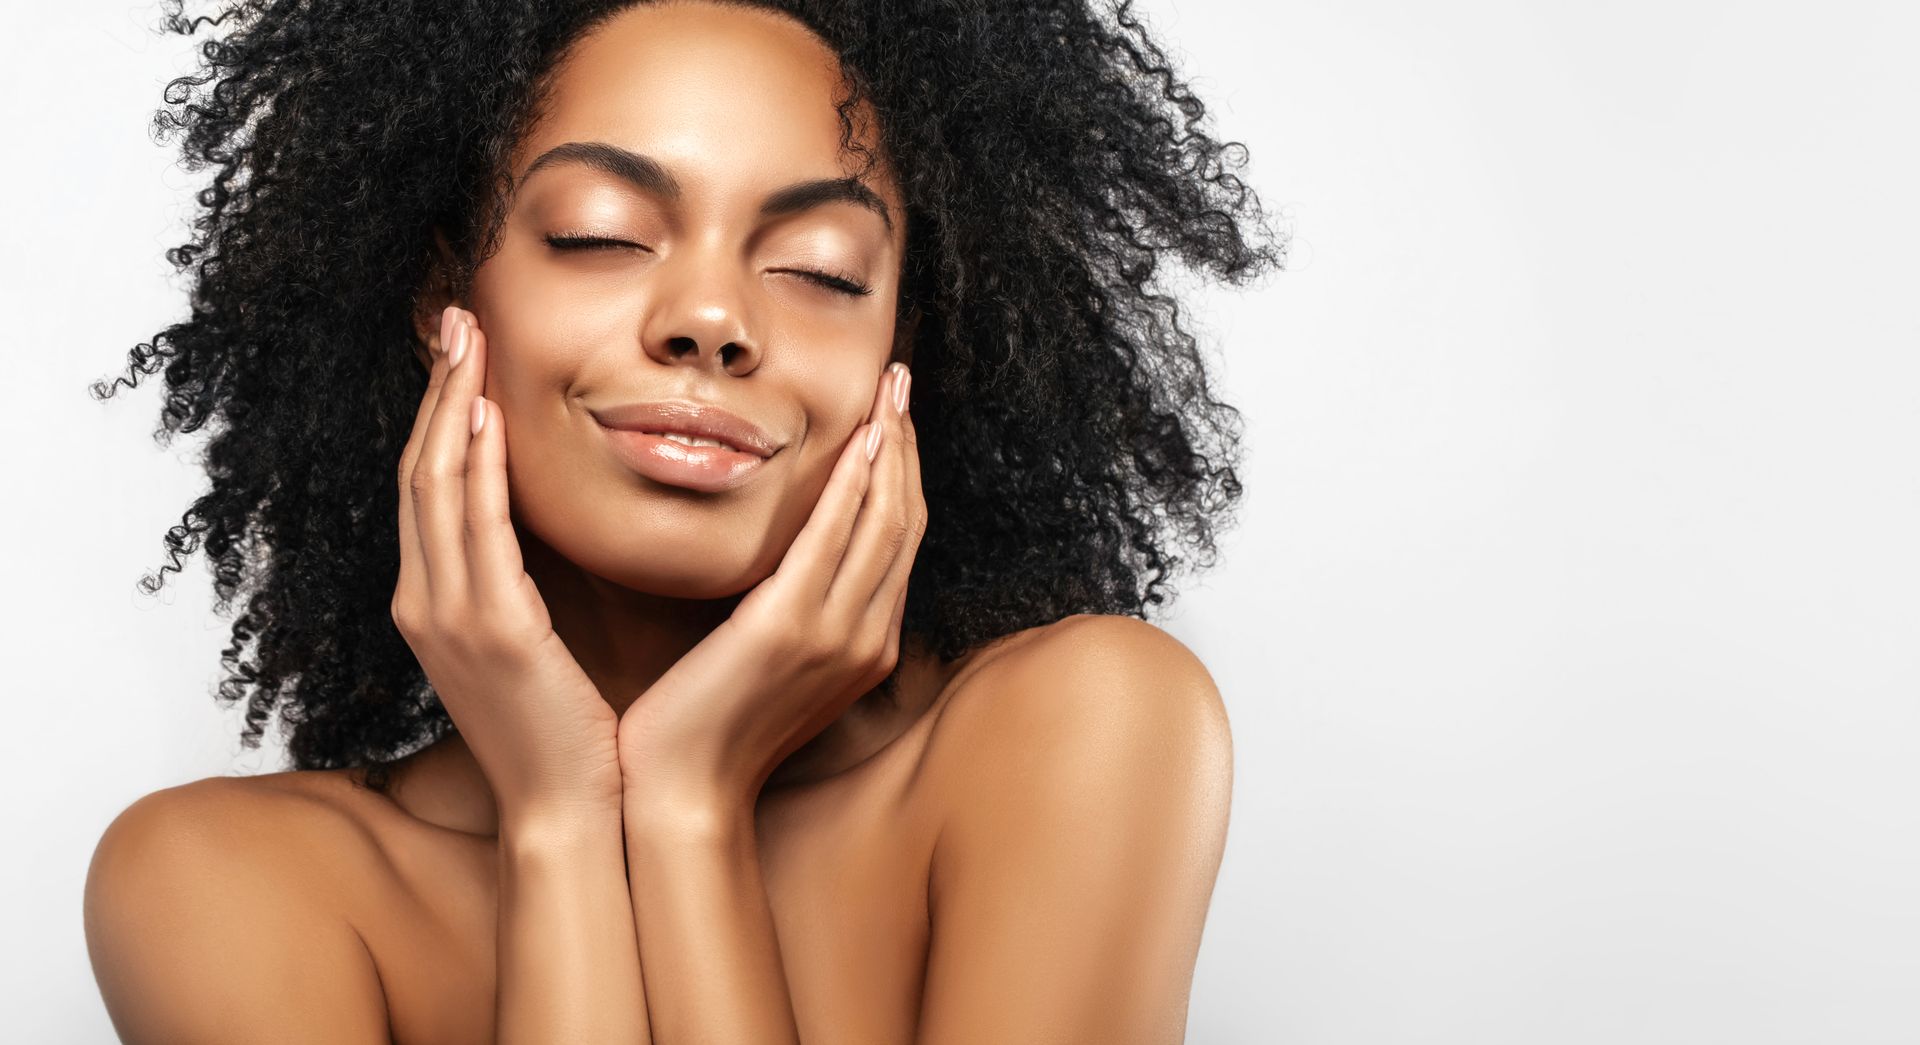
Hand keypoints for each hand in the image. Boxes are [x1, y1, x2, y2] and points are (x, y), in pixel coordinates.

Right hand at [392, 306, 622, 824]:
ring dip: (448, 405)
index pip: (428, 488)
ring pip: (434, 488)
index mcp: (437, 604)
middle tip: (457, 317)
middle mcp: (427, 602)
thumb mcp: (532, 645)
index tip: (461, 352)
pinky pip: (474, 532)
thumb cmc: (564, 732)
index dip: (438, 414)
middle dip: (436, 389)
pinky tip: (481, 418)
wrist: (569, 813)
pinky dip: (472, 470)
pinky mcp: (493, 632)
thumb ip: (521, 585)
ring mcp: (449, 617)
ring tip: (467, 339)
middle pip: (419, 472)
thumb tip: (539, 530)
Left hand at [616, 360, 923, 808]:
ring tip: (888, 389)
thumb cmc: (707, 729)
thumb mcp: (768, 666)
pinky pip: (834, 538)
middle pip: (906, 520)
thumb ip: (792, 612)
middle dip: (906, 442)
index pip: (900, 540)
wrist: (680, 794)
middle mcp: (867, 637)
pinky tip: (857, 439)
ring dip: (890, 445)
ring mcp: (837, 635)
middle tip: (899, 380)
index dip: (903, 470)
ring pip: (885, 520)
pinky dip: (853, 483)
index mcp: (866, 646)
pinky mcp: (791, 627)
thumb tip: (787, 559)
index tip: (894, 416)